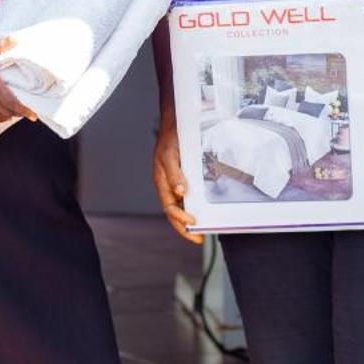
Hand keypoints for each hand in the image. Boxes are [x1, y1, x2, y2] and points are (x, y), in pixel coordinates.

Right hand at [0, 38, 35, 123]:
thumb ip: (0, 44)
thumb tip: (17, 39)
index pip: (11, 102)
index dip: (24, 110)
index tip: (33, 115)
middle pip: (6, 111)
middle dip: (18, 113)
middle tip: (27, 110)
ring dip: (7, 115)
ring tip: (15, 111)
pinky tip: (0, 113)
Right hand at [153, 125, 201, 243]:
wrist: (175, 125)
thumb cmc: (169, 139)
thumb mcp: (169, 155)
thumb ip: (174, 174)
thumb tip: (180, 191)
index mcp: (162, 183)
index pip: (169, 208)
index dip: (180, 220)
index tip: (192, 225)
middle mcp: (168, 186)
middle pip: (175, 212)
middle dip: (185, 228)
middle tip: (199, 239)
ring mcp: (175, 183)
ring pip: (181, 206)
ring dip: (189, 220)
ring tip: (201, 230)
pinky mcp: (183, 178)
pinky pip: (188, 196)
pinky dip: (194, 206)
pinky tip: (202, 210)